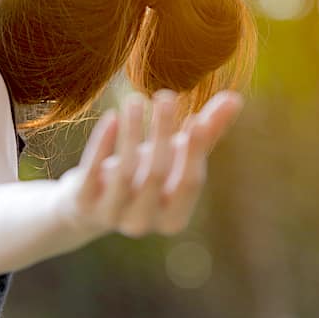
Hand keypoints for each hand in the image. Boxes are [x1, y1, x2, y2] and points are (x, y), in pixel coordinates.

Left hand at [56, 88, 244, 237]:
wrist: (89, 203)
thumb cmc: (143, 176)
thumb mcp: (175, 158)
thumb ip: (206, 133)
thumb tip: (235, 98)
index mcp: (174, 217)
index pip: (190, 183)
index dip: (194, 151)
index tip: (196, 117)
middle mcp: (144, 222)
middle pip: (157, 174)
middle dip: (162, 133)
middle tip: (165, 95)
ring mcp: (111, 216)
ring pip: (125, 173)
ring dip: (132, 133)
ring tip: (135, 100)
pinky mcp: (83, 204)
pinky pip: (92, 173)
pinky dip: (102, 143)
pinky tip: (111, 117)